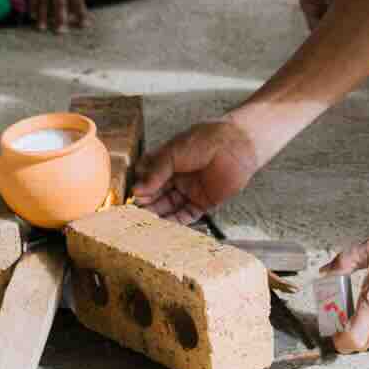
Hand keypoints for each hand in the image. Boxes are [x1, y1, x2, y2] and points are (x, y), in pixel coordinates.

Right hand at [132, 116, 263, 222]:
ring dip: (159, 215)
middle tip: (136, 215)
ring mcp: (190, 190)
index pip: (147, 176)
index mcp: (167, 160)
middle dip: (146, 204)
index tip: (131, 196)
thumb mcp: (175, 151)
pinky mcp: (204, 202)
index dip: (140, 186)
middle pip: (157, 194)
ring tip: (147, 225)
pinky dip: (176, 223)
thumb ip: (157, 171)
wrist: (236, 145)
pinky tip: (165, 228)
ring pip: (169, 207)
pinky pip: (187, 215)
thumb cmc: (205, 140)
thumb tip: (137, 190)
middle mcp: (177, 176)